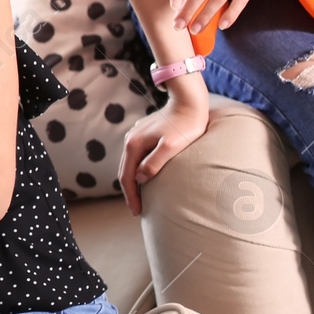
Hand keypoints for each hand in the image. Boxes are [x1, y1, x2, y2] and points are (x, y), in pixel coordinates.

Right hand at [118, 94, 208, 215]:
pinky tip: (145, 175)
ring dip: (133, 181)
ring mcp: (136, 136)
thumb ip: (154, 163)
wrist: (188, 102)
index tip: (137, 212)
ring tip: (140, 196)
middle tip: (137, 209)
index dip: (131, 197)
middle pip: (125, 171)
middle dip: (130, 192)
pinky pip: (136, 156)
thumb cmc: (185, 125)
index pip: (127, 177)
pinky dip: (137, 170)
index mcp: (134, 145)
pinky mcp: (144, 134)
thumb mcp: (171, 147)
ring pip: (130, 163)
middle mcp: (130, 140)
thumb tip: (140, 179)